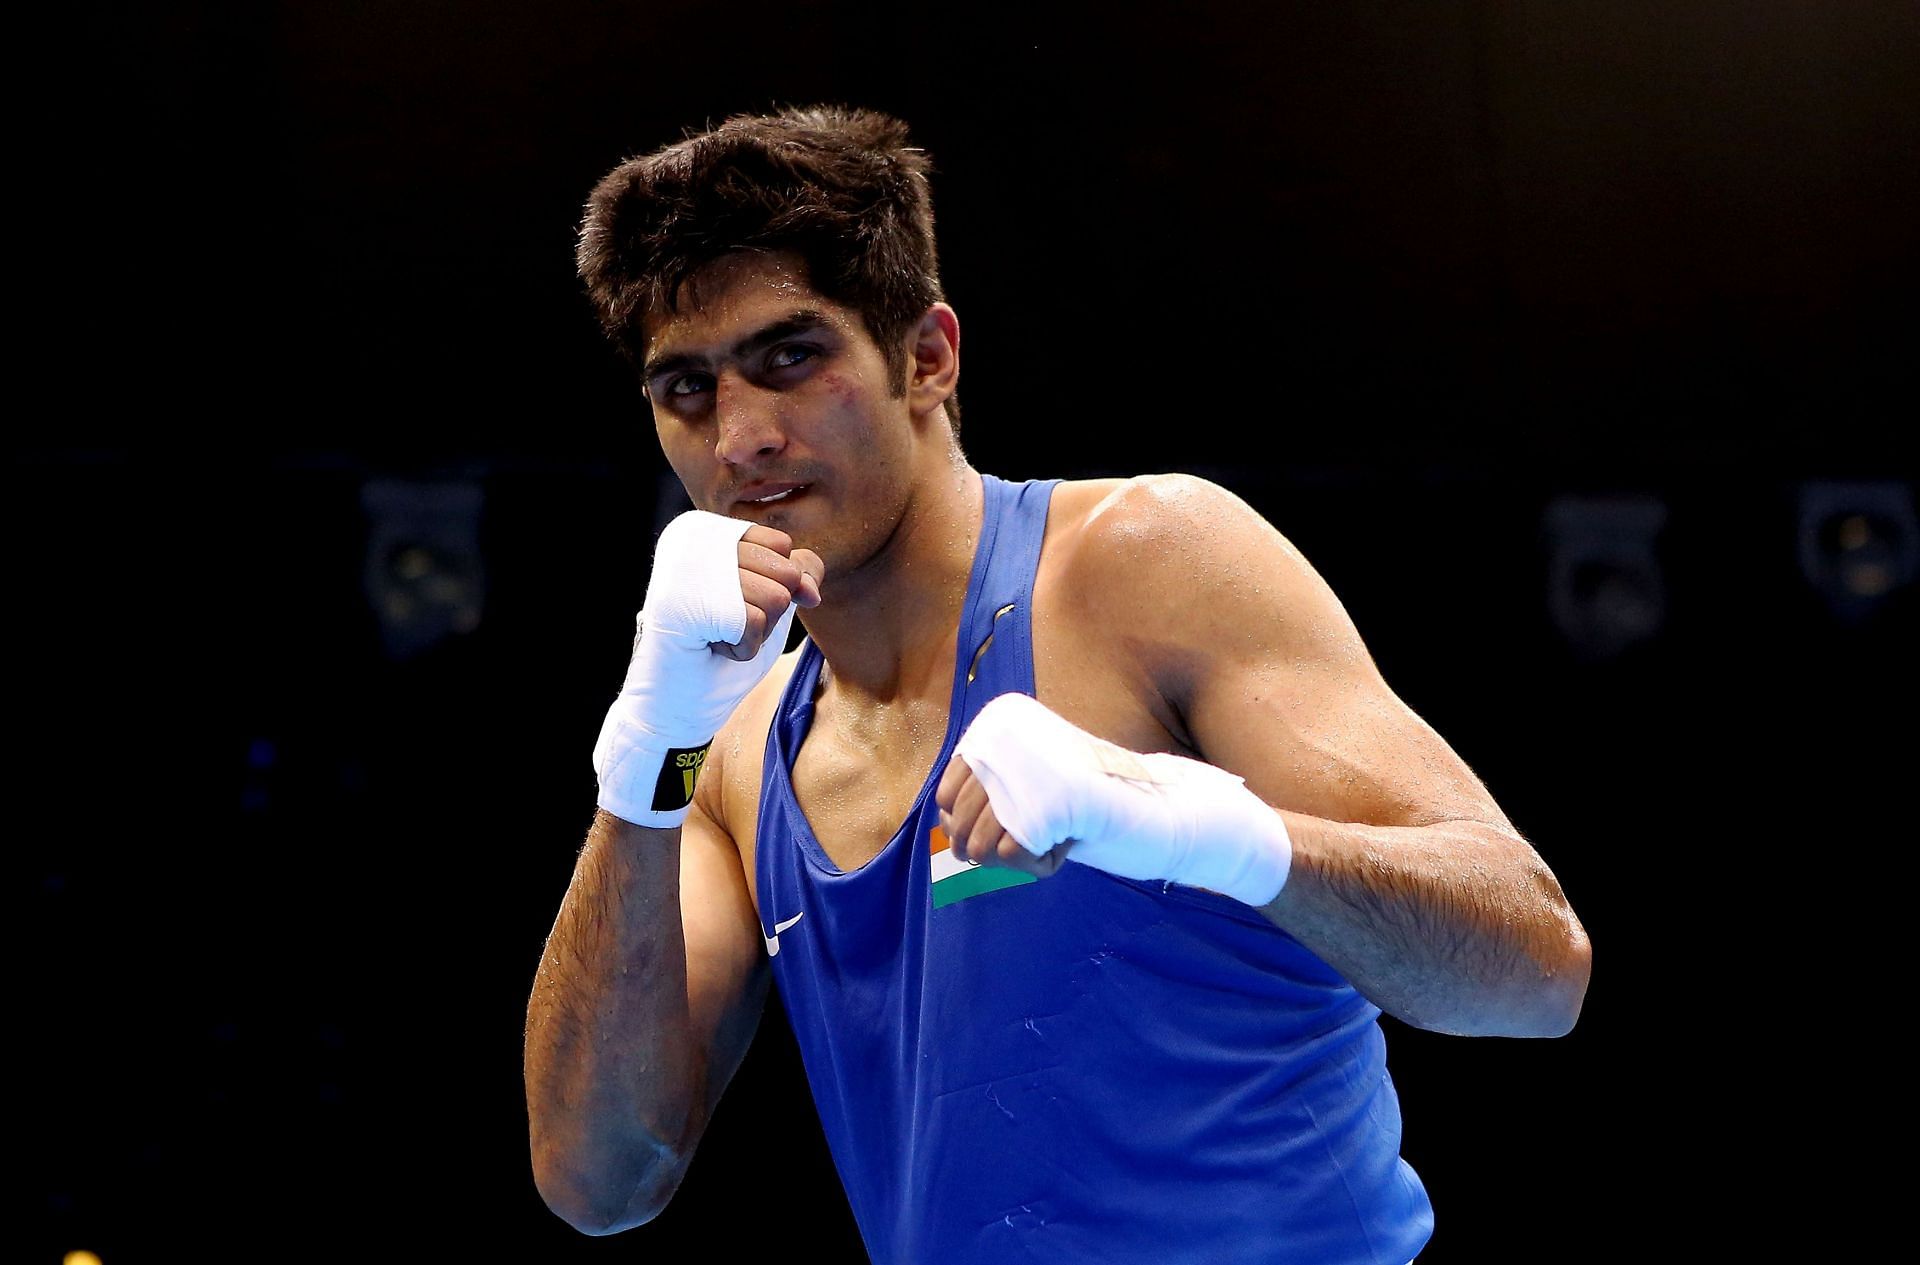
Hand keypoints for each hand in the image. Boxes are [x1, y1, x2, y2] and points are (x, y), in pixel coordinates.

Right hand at [593, 511, 824, 825]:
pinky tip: (709, 649)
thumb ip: (797, 577)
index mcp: (707, 529)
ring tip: (715, 636)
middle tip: (724, 625)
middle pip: (784, 570)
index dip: (775, 587)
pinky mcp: (685, 602)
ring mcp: (685, 567)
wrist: (678, 706)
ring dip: (755, 632)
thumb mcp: (771, 606)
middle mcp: (690, 536)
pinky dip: (743, 648)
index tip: (733, 606)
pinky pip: (756, 622)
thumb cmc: (720, 654)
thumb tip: (809, 589)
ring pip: (775, 596)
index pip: (783, 545)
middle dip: (767, 612)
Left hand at [936, 693, 1292, 906]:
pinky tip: (1063, 850)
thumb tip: (943, 826)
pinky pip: (1012, 853)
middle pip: (958, 819)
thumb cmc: (1102, 809)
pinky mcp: (1057, 801)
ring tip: (1051, 846)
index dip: (960, 825)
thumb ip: (998, 800)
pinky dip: (1034, 866)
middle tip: (1030, 850)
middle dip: (981, 850)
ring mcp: (1034, 768)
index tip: (994, 840)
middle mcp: (1015, 740)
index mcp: (1009, 730)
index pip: (945, 789)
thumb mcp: (1041, 797)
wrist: (1172, 813)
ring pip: (980, 838)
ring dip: (1011, 859)